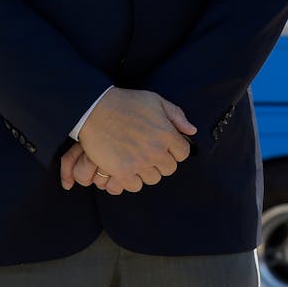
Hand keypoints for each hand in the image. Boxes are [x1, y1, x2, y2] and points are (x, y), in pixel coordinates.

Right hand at [61, 89, 196, 193]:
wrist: (95, 110)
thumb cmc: (127, 103)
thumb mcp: (156, 101)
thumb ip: (177, 115)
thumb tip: (192, 131)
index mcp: (166, 133)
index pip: (183, 153)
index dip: (176, 150)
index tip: (166, 146)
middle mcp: (155, 151)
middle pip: (169, 169)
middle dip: (162, 161)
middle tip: (150, 152)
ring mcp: (139, 163)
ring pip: (153, 178)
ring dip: (147, 171)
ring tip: (138, 159)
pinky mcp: (121, 172)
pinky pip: (135, 186)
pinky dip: (133, 179)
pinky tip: (128, 167)